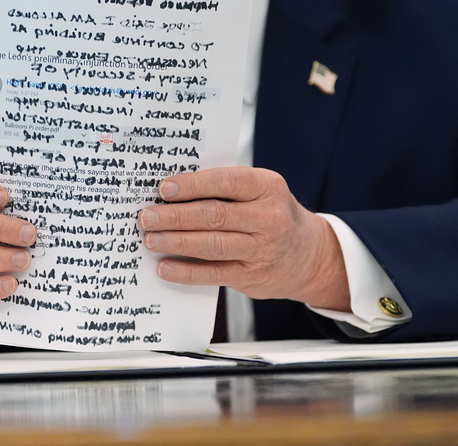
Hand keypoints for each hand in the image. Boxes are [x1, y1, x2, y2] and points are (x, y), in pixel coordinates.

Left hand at [139, 167, 350, 310]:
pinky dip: (187, 271)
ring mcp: (262, 248)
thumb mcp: (260, 192)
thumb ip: (224, 189)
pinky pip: (214, 273)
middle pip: (214, 214)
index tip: (164, 188)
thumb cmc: (272, 215)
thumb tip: (172, 191)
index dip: (192, 185)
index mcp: (267, 186)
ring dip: (177, 241)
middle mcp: (268, 217)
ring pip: (213, 244)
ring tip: (151, 239)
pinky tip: (165, 267)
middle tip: (147, 216)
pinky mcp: (251, 275)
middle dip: (175, 216)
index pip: (226, 181)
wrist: (310, 255)